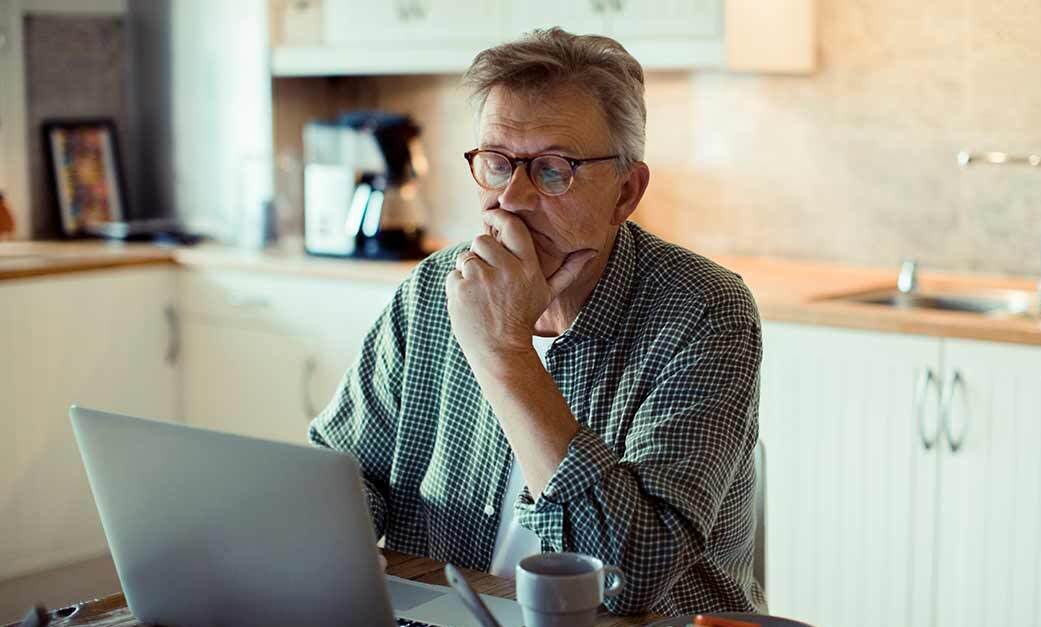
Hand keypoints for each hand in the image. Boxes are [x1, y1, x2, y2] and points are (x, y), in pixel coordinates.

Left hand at [445, 210, 594, 368]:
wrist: (501, 351)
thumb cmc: (524, 318)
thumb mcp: (548, 293)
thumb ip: (568, 270)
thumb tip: (592, 251)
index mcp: (528, 267)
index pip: (512, 227)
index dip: (499, 217)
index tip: (491, 215)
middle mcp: (506, 270)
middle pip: (482, 240)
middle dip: (481, 254)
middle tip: (488, 275)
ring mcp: (481, 280)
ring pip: (465, 256)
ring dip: (468, 271)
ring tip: (481, 291)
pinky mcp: (461, 290)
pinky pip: (453, 275)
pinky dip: (458, 286)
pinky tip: (471, 302)